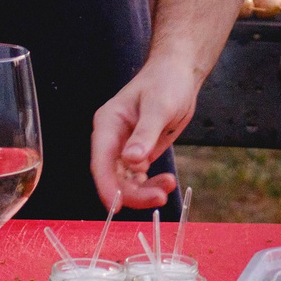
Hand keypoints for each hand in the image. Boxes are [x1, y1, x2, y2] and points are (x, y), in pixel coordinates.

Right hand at [89, 54, 198, 210]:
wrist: (179, 73)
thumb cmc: (166, 82)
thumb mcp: (159, 106)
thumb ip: (145, 133)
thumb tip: (131, 161)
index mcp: (108, 124)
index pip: (100, 161)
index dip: (106, 187)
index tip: (116, 207)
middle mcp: (111, 138)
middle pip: (113, 176)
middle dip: (134, 192)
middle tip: (160, 198)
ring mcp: (124, 147)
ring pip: (126, 180)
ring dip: (144, 190)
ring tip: (168, 185)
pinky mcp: (139, 152)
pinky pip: (138, 176)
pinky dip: (149, 184)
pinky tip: (165, 181)